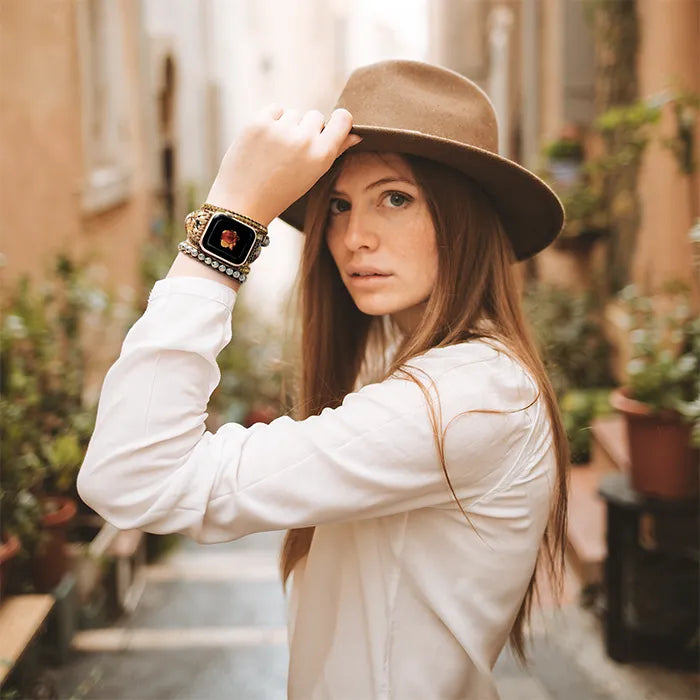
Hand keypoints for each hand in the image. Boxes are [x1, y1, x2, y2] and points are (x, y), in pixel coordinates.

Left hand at [205, 105, 362, 225]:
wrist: (243, 202)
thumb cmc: (281, 192)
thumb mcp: (313, 176)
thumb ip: (335, 152)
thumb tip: (356, 134)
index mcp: (321, 155)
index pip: (342, 119)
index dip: (338, 120)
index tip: (331, 125)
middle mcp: (304, 139)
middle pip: (316, 116)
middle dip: (307, 128)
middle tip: (292, 152)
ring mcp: (280, 129)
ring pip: (294, 113)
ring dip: (287, 125)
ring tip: (275, 151)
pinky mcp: (258, 122)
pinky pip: (275, 109)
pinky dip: (271, 121)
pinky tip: (264, 142)